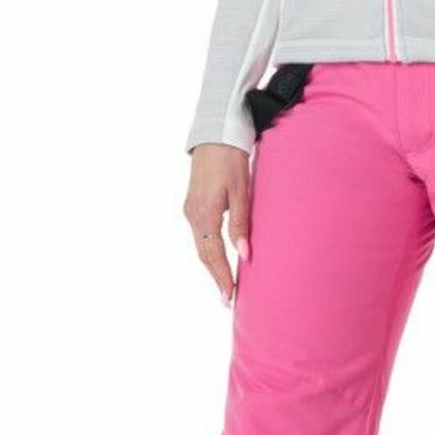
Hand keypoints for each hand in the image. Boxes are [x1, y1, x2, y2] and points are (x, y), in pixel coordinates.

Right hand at [186, 143, 252, 307]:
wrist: (215, 134)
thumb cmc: (231, 160)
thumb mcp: (241, 190)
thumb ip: (241, 223)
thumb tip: (244, 254)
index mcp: (204, 214)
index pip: (213, 255)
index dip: (222, 278)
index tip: (230, 298)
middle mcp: (193, 215)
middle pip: (204, 255)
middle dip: (216, 278)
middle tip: (229, 300)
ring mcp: (191, 210)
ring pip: (201, 246)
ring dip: (212, 266)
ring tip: (226, 285)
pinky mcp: (193, 205)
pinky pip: (200, 235)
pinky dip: (209, 251)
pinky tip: (219, 258)